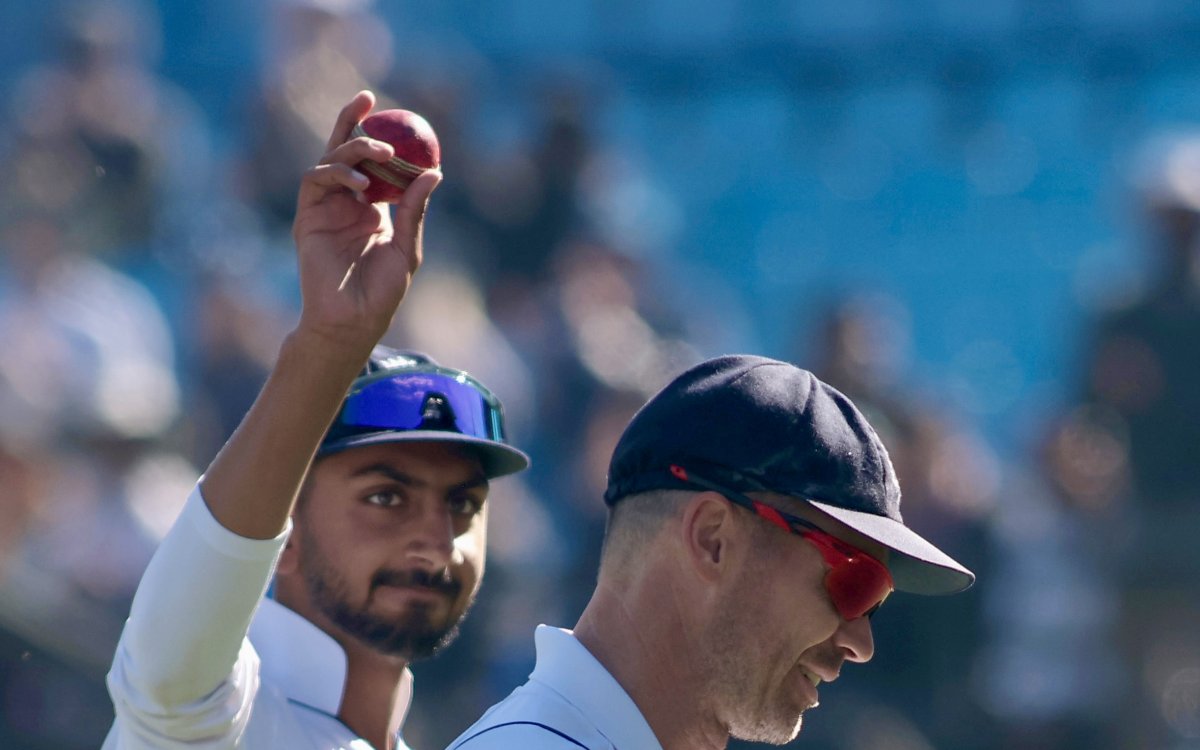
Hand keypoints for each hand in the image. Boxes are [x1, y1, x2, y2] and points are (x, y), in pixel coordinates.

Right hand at [291, 90, 441, 353]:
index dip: (377, 134)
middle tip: (368, 101)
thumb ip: (415, 209)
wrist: (353, 321)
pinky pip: (314, 182)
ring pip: (330, 161)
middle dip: (351, 121)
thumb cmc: (382, 292)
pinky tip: (360, 184)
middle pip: (343, 150)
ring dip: (354, 150)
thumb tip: (435, 172)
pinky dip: (336, 174)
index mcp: (370, 206)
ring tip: (383, 153)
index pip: (371, 162)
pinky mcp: (306, 218)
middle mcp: (344, 202)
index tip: (395, 111)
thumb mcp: (407, 246)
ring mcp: (323, 208)